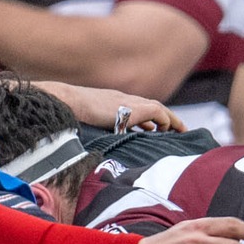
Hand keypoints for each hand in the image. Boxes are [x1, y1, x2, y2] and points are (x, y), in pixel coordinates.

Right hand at [34, 81, 182, 132]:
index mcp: (112, 101)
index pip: (136, 107)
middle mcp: (123, 98)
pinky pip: (157, 112)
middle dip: (165, 117)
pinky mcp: (132, 108)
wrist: (65, 101)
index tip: (154, 129)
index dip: (148, 118)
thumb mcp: (87, 120)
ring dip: (170, 119)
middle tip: (175, 129)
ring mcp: (128, 101)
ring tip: (179, 131)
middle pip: (151, 106)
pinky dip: (165, 121)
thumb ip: (98, 128)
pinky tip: (166, 131)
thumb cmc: (69, 113)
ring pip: (157, 108)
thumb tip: (97, 145)